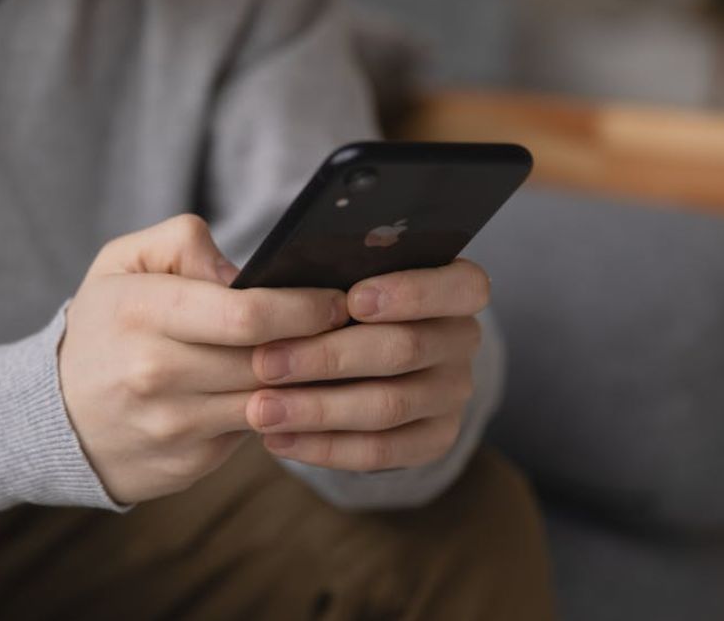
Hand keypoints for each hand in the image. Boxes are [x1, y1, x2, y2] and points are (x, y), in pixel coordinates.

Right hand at [59, 215, 347, 504]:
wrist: (54, 416)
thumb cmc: (103, 327)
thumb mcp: (122, 263)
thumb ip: (181, 241)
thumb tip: (243, 271)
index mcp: (140, 312)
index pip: (246, 314)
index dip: (304, 306)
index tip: (336, 299)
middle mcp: (154, 373)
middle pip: (268, 360)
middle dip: (320, 344)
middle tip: (353, 328)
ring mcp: (171, 426)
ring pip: (270, 402)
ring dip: (309, 382)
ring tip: (333, 358)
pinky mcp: (186, 464)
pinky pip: (253, 435)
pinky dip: (280, 413)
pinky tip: (293, 392)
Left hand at [246, 259, 489, 471]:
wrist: (352, 359)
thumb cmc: (337, 302)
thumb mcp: (336, 275)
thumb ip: (321, 271)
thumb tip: (264, 278)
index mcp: (455, 287)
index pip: (461, 286)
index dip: (411, 292)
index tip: (352, 300)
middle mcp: (462, 339)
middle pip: (405, 349)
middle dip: (329, 357)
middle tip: (266, 363)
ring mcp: (452, 393)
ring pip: (388, 405)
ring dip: (317, 410)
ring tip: (261, 410)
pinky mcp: (434, 439)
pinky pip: (381, 451)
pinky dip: (325, 448)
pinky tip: (278, 440)